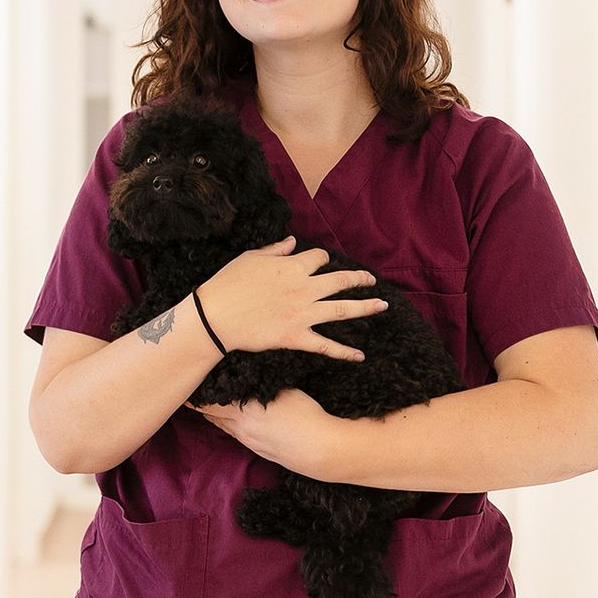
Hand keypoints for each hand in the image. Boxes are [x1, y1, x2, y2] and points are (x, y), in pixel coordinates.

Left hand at [187, 389, 344, 478]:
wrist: (320, 450)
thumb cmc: (306, 416)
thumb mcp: (284, 392)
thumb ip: (262, 386)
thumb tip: (251, 379)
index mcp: (245, 411)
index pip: (211, 403)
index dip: (198, 396)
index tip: (190, 388)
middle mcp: (242, 428)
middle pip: (213, 416)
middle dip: (202, 406)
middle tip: (193, 396)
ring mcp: (249, 441)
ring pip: (224, 427)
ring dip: (215, 417)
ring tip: (207, 406)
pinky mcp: (258, 450)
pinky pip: (237, 436)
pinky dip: (229, 427)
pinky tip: (232, 421)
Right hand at [195, 235, 388, 360]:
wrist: (215, 317)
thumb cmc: (228, 284)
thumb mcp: (251, 258)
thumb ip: (276, 250)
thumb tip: (293, 242)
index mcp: (291, 267)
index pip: (318, 258)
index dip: (323, 258)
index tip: (324, 261)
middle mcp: (303, 288)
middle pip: (340, 281)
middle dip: (358, 279)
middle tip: (371, 280)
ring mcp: (302, 314)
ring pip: (342, 310)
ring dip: (365, 307)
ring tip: (382, 306)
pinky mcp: (296, 337)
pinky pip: (325, 346)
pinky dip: (344, 352)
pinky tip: (360, 356)